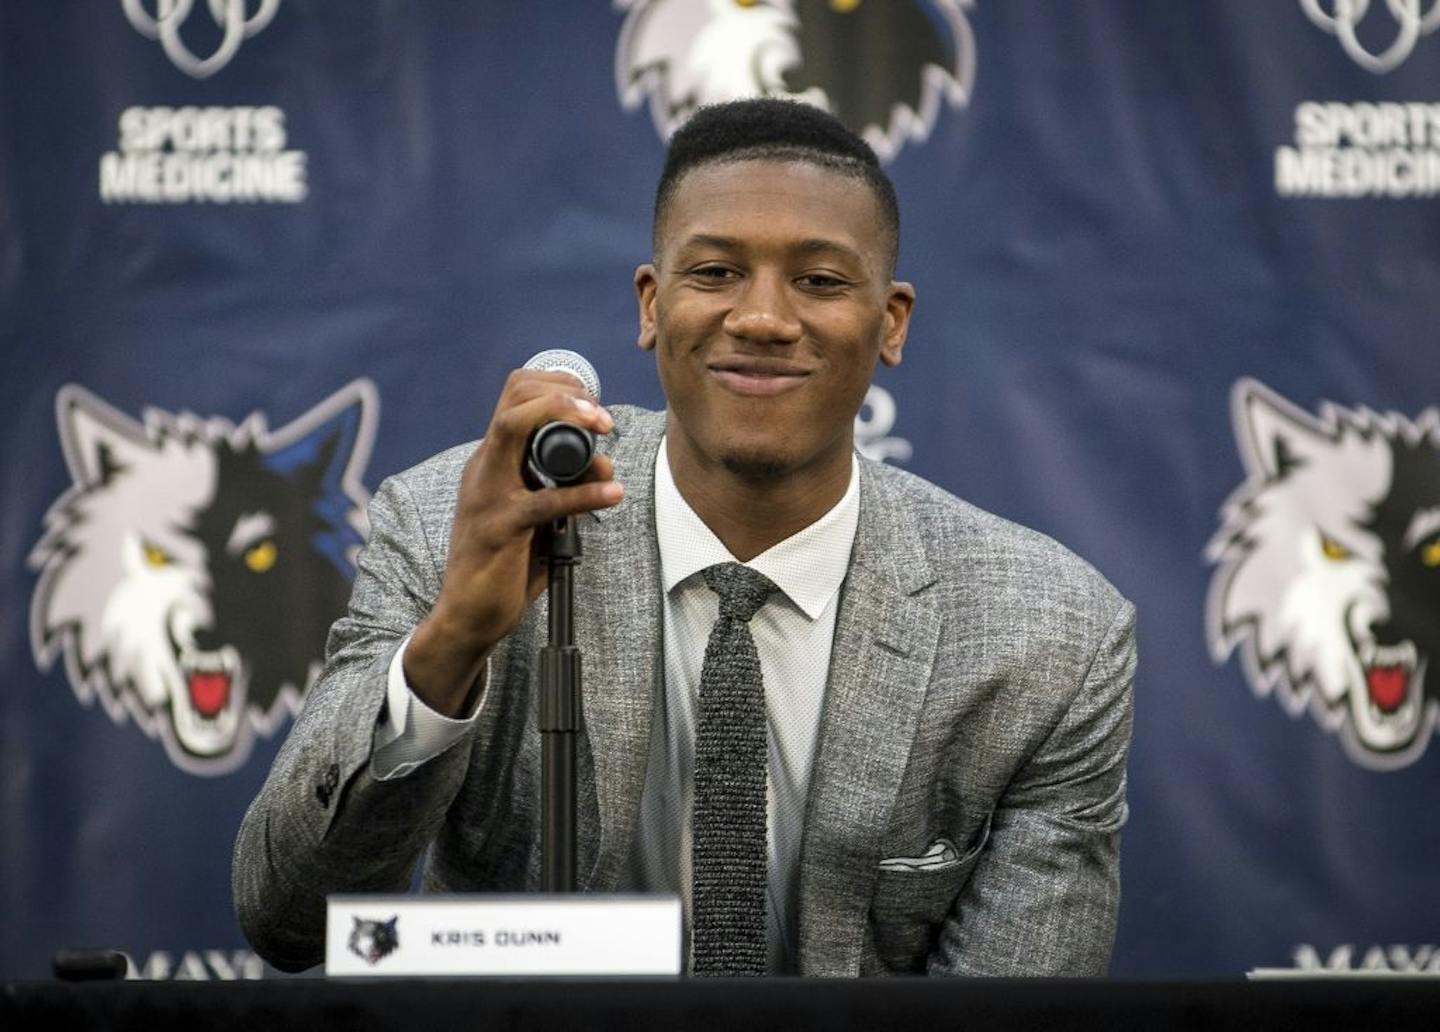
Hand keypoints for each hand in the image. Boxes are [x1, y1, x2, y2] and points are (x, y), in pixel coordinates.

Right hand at [404, 370, 621, 714]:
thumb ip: (569, 488)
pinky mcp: (498, 528)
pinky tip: (613, 494)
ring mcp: (487, 495)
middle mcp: (484, 467)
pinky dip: (584, 493)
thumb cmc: (506, 565)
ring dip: (563, 415)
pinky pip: (544, 500)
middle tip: (602, 414)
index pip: (515, 395)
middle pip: (513, 397)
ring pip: (513, 427)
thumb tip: (606, 464)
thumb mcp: (541, 517)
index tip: (595, 403)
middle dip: (563, 391)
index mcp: (492, 461)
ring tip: (605, 427)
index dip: (559, 386)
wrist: (469, 616)